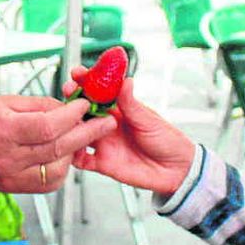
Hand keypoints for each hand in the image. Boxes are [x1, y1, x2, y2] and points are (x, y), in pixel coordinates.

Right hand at [0, 94, 116, 192]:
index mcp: (1, 129)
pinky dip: (60, 169)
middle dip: (86, 133)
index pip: (49, 126)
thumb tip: (70, 108)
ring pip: (56, 169)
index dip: (73, 115)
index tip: (86, 105)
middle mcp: (5, 157)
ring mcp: (8, 177)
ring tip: (80, 137)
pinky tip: (61, 155)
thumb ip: (39, 106)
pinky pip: (47, 183)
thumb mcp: (4, 101)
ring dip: (74, 152)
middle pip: (57, 148)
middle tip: (106, 123)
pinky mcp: (11, 188)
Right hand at [63, 71, 194, 196]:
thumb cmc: (167, 141)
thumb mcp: (149, 119)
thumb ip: (132, 104)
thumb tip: (126, 81)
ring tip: (67, 120)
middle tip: (69, 93)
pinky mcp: (102, 163)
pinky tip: (69, 149)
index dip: (86, 81)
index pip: (97, 92)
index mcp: (119, 110)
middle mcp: (107, 126)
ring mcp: (104, 144)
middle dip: (72, 101)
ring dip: (69, 126)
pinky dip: (72, 155)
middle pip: (82, 111)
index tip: (78, 73)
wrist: (176, 170)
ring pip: (78, 133)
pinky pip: (81, 160)